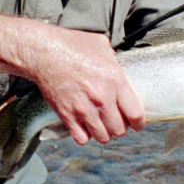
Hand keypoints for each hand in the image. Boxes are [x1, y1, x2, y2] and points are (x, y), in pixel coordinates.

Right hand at [27, 28, 144, 145]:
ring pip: (102, 137)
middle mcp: (102, 98)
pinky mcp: (67, 115)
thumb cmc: (73, 45)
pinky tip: (85, 126)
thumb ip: (114, 59)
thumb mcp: (101, 45)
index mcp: (115, 80)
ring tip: (101, 124)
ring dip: (103, 133)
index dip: (138, 122)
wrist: (44, 52)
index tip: (136, 123)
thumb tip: (119, 66)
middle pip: (119, 130)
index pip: (135, 114)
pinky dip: (85, 136)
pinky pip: (82, 138)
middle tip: (116, 121)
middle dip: (120, 127)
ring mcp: (83, 109)